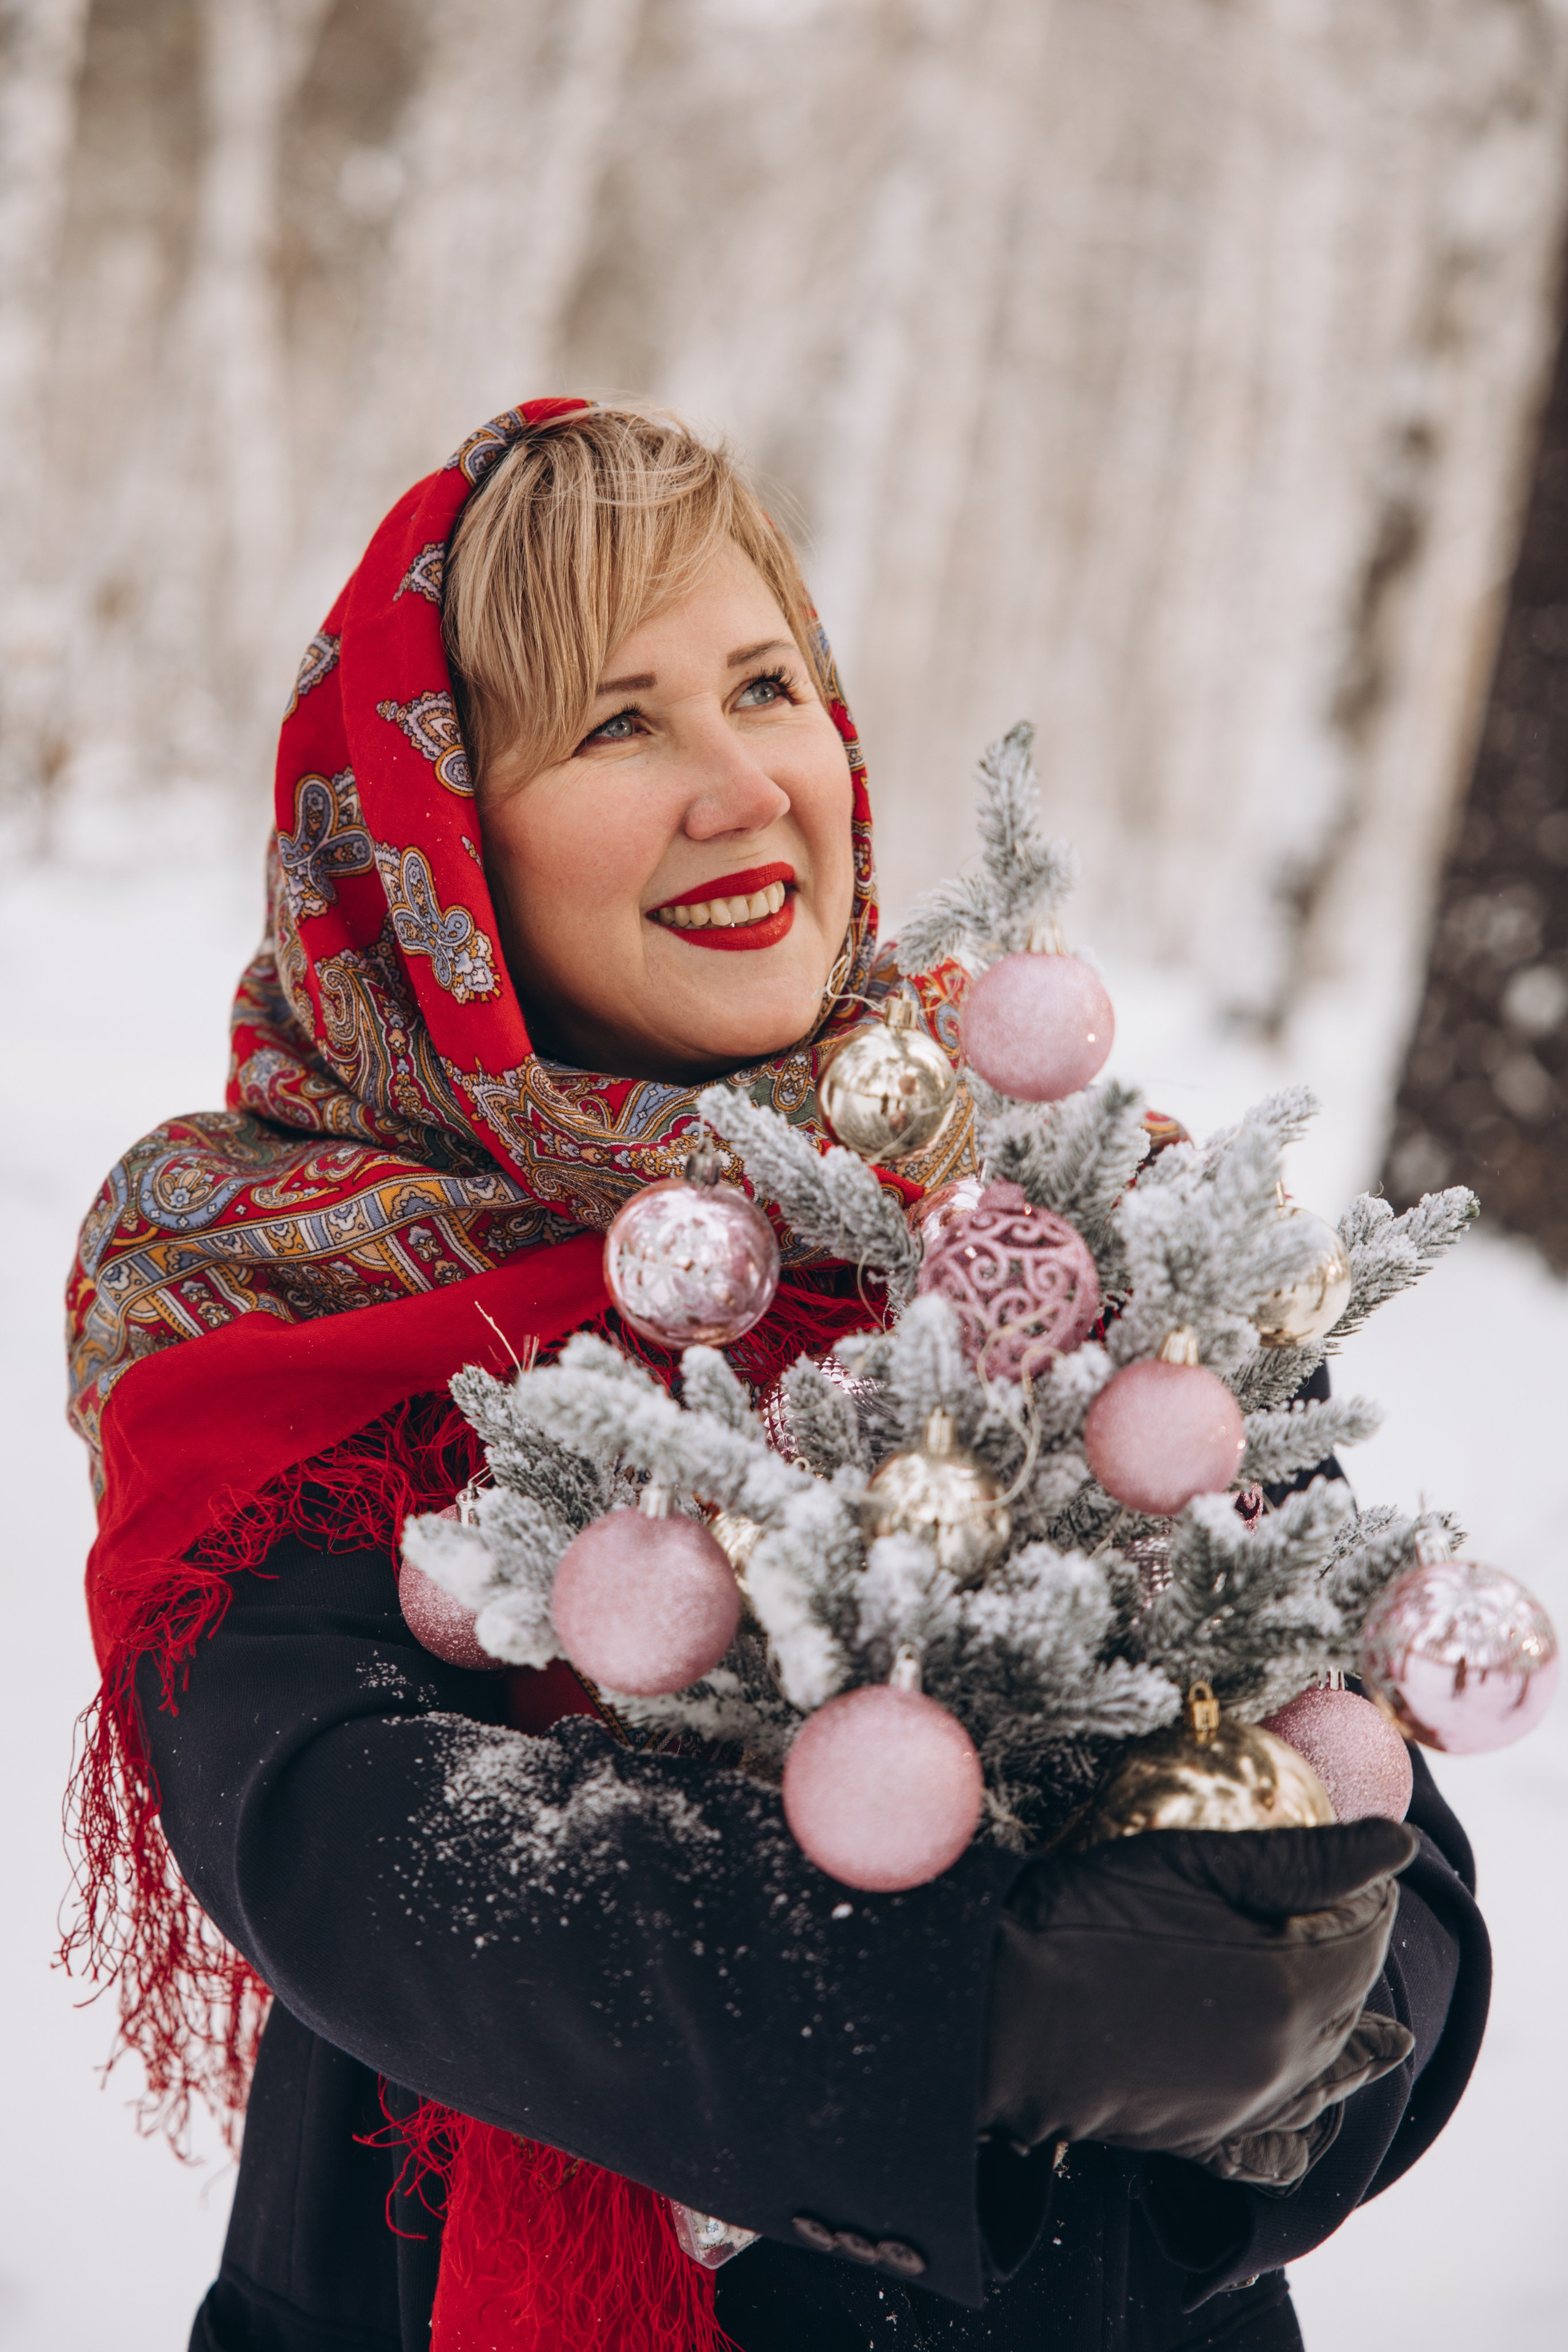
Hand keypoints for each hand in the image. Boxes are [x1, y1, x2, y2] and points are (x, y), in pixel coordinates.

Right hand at [981, 1819, 1416, 2166]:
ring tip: (1385, 2040)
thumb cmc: (1090, 1916)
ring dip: (1350, 2042)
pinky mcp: (1202, 2136)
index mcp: (1291, 1985)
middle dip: (1357, 1955)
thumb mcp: (1193, 1862)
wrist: (1006, 2007)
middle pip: (1352, 2000)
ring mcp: (1245, 2105)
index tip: (1354, 1862)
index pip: (1367, 1932)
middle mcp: (1284, 2058)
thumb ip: (1304, 1860)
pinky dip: (1304, 2131)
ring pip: (1328, 2076)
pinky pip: (1278, 2149)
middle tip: (1347, 1914)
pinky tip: (1309, 2120)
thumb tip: (1400, 1847)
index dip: (1365, 1888)